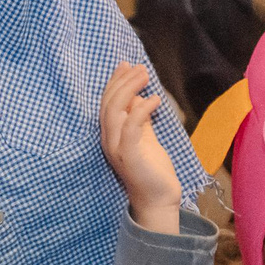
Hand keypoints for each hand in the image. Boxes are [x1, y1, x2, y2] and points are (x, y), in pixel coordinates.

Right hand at [99, 62, 181, 230]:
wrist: (158, 198)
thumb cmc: (152, 168)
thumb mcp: (145, 137)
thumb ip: (139, 118)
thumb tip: (138, 96)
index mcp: (110, 135)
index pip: (107, 103)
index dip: (115, 82)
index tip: (126, 65)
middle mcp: (109, 140)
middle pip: (109, 104)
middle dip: (122, 82)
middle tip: (139, 67)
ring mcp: (117, 149)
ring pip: (115, 113)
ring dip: (129, 90)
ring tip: (144, 76)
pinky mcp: (130, 157)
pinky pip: (131, 129)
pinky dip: (140, 111)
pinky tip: (154, 99)